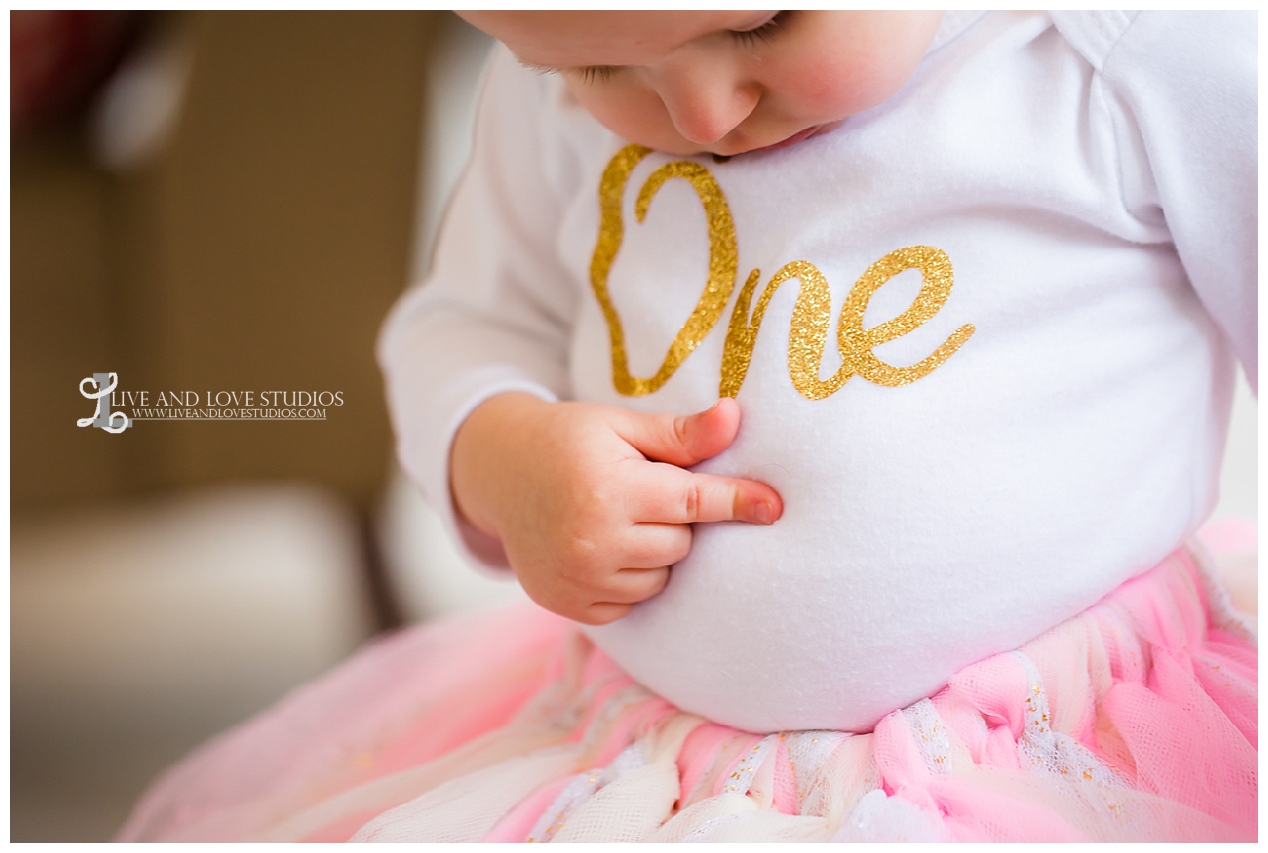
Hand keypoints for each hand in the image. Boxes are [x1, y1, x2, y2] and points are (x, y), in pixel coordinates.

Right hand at [450, 393, 781, 624]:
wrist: (498, 473)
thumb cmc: (568, 440)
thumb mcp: (620, 425)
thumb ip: (680, 434)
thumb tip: (735, 418)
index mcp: (609, 489)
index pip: (693, 501)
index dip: (738, 501)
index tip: (775, 506)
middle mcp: (592, 541)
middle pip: (681, 543)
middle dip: (675, 519)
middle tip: (642, 491)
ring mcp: (577, 579)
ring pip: (659, 577)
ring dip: (655, 552)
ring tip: (619, 518)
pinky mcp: (567, 605)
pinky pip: (630, 602)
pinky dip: (629, 578)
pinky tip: (603, 546)